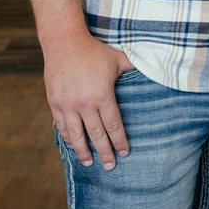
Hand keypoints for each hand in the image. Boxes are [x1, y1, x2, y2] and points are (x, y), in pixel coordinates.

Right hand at [44, 33, 133, 170]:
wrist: (64, 42)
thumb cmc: (94, 50)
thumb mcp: (117, 59)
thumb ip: (133, 70)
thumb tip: (153, 72)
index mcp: (102, 95)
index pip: (113, 125)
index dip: (120, 141)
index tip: (125, 152)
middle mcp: (84, 103)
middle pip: (96, 135)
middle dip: (104, 153)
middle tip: (110, 167)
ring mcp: (67, 104)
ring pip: (76, 135)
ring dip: (83, 151)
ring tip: (89, 163)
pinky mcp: (55, 102)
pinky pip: (62, 126)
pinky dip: (68, 138)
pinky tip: (73, 146)